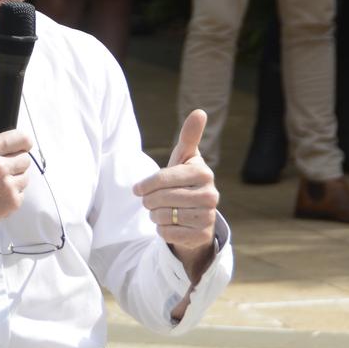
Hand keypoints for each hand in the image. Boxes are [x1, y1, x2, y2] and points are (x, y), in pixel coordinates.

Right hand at [0, 130, 34, 233]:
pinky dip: (11, 195)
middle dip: (16, 162)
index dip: (23, 142)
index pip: (21, 139)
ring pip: (25, 177)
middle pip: (25, 159)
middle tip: (4, 168)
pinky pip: (21, 194)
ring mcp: (6, 186)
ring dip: (15, 179)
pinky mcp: (10, 203)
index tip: (23, 145)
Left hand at [134, 110, 217, 272]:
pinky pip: (169, 234)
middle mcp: (211, 195)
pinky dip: (162, 230)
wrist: (195, 215)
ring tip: (161, 212)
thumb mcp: (185, 158)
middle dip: (149, 201)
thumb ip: (189, 136)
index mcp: (203, 173)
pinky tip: (170, 224)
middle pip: (161, 199)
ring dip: (155, 216)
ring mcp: (208, 217)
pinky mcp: (202, 236)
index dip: (146, 185)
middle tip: (149, 202)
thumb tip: (199, 111)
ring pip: (164, 217)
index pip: (163, 178)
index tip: (138, 189)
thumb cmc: (184, 181)